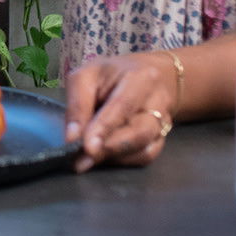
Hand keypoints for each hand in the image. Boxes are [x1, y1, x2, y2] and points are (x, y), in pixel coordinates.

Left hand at [64, 51, 179, 171]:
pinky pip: (145, 156)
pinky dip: (123, 161)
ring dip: (114, 157)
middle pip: (139, 132)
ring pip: (144, 149)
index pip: (123, 106)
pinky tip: (105, 156)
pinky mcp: (161, 138)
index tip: (86, 147)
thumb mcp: (86, 76)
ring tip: (87, 159)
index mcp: (141, 78)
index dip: (103, 128)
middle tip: (80, 160)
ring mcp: (163, 123)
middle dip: (108, 148)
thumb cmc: (111, 74)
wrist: (144, 75)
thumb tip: (72, 138)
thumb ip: (77, 104)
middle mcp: (158, 102)